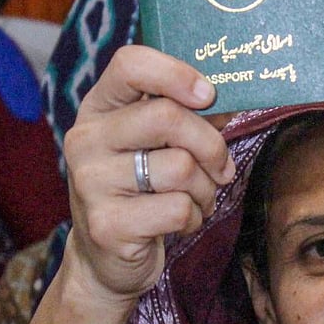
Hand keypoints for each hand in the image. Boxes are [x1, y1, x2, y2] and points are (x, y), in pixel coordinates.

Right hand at [62, 45, 234, 302]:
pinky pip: (177, 209)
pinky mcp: (106, 225)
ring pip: (181, 167)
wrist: (105, 258)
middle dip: (211, 145)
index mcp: (100, 107)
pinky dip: (193, 218)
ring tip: (196, 199)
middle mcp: (87, 139)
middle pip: (168, 117)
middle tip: (221, 167)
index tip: (208, 94)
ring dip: (205, 189)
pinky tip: (179, 222)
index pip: (130, 64)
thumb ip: (190, 116)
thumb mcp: (158, 145)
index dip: (175, 73)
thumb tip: (236, 94)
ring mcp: (91, 182)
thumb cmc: (143, 190)